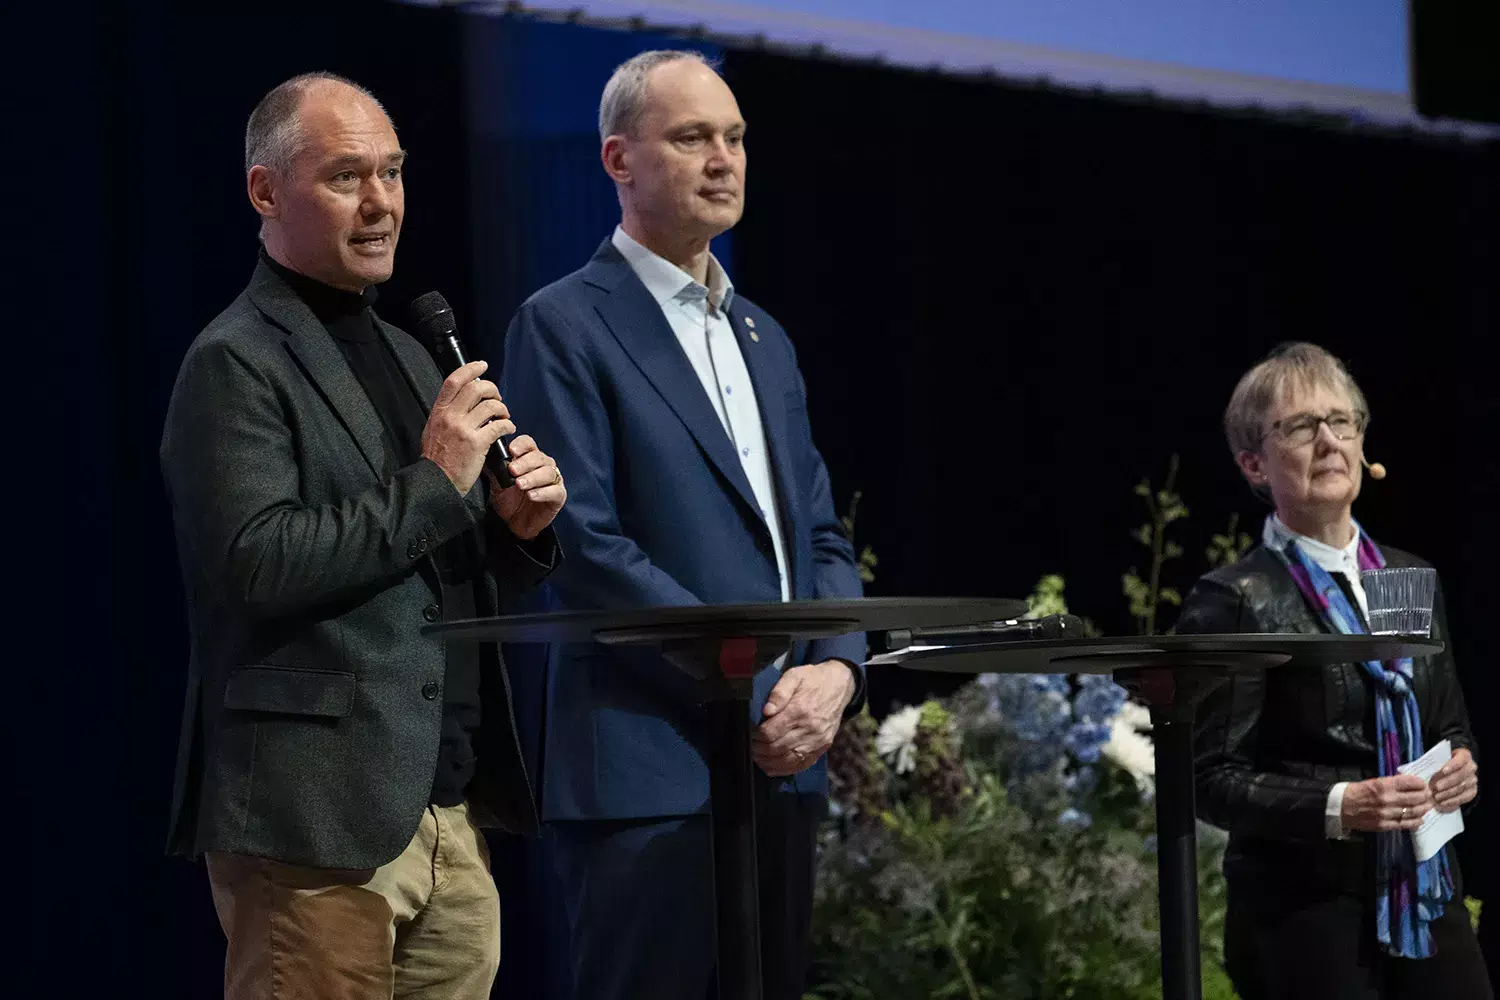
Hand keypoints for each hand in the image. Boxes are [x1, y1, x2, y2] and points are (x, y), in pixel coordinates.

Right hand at [420, 361, 513, 494]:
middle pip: (477, 389)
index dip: (470, 369)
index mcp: (439, 411)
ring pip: (491, 406)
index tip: (482, 365)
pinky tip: (508, 429)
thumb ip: (446, 413)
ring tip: (504, 416)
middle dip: (492, 389)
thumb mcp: (433, 429)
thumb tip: (462, 400)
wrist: (436, 481)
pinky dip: (508, 425)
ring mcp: (464, 429)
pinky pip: (498, 426)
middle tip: (497, 398)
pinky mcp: (477, 443)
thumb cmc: (437, 457)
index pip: (454, 381)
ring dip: (503, 409)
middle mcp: (450, 416)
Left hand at [489, 434, 564, 539]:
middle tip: (512, 470)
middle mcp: (544, 465)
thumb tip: (484, 454)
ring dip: (533, 477)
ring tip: (520, 485)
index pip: (528, 444)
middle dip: (525, 463)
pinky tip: (531, 495)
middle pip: (538, 457)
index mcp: (529, 458)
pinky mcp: (559, 496)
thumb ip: (494, 469)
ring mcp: (553, 480)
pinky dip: (542, 492)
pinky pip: (555, 491)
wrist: (514, 523)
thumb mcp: (497, 483)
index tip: (511, 450)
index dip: (521, 445)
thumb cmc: (508, 500)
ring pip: (548, 472)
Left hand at [751, 660, 856, 776]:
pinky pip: (800, 765)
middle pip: (776, 748)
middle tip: (750, 745)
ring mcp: (817, 741)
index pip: (770, 733)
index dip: (756, 736)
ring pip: (787, 760)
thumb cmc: (813, 680)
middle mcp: (810, 729)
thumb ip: (778, 692)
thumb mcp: (794, 676)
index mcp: (800, 711)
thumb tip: (766, 711)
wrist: (839, 686)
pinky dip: (783, 769)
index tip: (750, 732)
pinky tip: (771, 766)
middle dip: (759, 749)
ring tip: (757, 756)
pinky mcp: (821, 748)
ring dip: (768, 762)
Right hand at [1340, 774, 1433, 832]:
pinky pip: (1405, 824)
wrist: (1341, 807)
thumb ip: (1391, 784)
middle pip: (1416, 798)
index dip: (1420, 783)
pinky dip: (1416, 822)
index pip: (1410, 782)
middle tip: (1429, 796)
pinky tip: (1420, 820)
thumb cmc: (1357, 791)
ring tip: (1427, 807)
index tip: (1423, 784)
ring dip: (1424, 809)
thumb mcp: (1373, 782)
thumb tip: (1409, 785)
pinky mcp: (1385, 825)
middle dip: (1425, 796)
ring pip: (1413, 812)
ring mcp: (1387, 813)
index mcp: (1383, 785)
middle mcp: (1387, 799)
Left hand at [1430, 747, 1477, 813]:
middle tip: (1435, 787)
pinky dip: (1453, 801)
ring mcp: (1473, 780)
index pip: (1460, 759)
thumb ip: (1434, 763)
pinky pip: (1464, 797)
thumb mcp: (1438, 760)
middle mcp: (1471, 767)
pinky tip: (1442, 803)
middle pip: (1461, 775)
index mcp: (1464, 756)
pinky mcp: (1472, 791)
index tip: (1443, 771)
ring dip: (1448, 793)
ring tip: (1436, 796)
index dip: (1452, 765)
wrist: (1450, 772)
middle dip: (1448, 782)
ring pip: (1462, 787)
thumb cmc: (1441, 764)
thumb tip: (1424, 771)